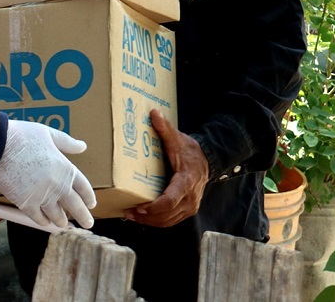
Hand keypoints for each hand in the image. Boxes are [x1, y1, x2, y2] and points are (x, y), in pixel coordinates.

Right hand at [0, 120, 96, 229]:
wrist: (0, 144)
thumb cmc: (24, 136)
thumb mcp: (48, 134)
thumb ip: (67, 142)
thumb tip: (83, 146)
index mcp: (66, 168)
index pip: (84, 188)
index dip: (89, 197)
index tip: (91, 204)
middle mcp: (58, 185)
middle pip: (76, 207)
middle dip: (84, 217)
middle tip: (88, 224)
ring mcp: (43, 196)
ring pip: (58, 216)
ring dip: (61, 221)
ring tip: (63, 224)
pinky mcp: (27, 204)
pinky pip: (39, 218)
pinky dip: (43, 221)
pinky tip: (45, 221)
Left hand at [122, 109, 208, 227]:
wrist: (206, 161)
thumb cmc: (190, 151)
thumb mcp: (178, 139)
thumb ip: (165, 128)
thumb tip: (154, 113)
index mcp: (186, 181)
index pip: (170, 200)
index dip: (154, 207)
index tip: (139, 207)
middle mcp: (190, 198)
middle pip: (167, 215)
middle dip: (147, 217)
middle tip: (128, 212)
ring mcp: (190, 206)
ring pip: (168, 221)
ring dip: (150, 221)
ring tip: (131, 215)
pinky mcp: (187, 210)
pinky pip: (171, 220)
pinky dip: (157, 221)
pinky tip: (143, 216)